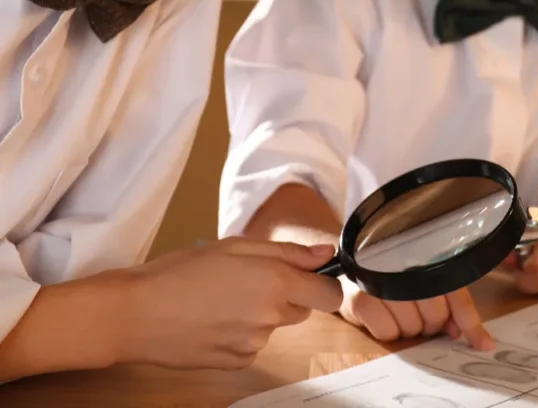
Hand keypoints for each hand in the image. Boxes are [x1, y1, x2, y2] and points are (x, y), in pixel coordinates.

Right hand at [116, 237, 342, 369]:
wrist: (135, 314)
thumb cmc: (180, 272)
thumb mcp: (236, 246)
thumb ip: (288, 252)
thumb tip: (326, 254)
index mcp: (276, 283)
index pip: (330, 294)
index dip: (322, 284)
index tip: (306, 276)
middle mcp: (272, 316)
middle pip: (302, 309)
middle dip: (285, 295)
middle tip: (246, 281)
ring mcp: (255, 343)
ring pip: (273, 326)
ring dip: (259, 314)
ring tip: (220, 300)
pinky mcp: (237, 362)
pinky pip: (252, 345)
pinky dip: (240, 334)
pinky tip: (211, 321)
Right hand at [338, 278, 493, 348]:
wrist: (352, 263)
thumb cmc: (393, 273)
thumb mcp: (424, 280)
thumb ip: (447, 302)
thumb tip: (459, 332)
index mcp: (432, 260)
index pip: (458, 298)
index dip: (472, 325)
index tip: (485, 344)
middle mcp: (409, 268)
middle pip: (436, 316)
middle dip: (431, 323)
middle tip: (417, 312)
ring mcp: (384, 283)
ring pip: (413, 327)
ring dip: (408, 327)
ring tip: (397, 309)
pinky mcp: (362, 299)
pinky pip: (388, 333)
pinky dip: (387, 331)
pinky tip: (382, 314)